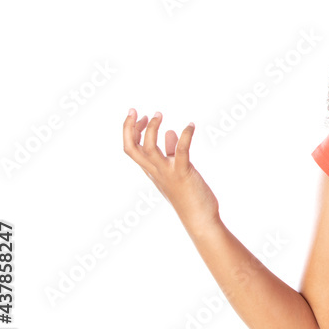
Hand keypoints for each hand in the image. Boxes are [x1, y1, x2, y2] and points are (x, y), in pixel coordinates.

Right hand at [122, 109, 219, 235]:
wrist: (200, 218)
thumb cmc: (189, 195)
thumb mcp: (176, 171)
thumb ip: (171, 151)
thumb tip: (171, 133)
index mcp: (152, 170)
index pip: (132, 149)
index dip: (131, 131)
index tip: (139, 116)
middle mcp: (155, 171)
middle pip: (131, 148)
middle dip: (129, 127)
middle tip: (135, 110)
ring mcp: (167, 173)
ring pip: (149, 148)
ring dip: (152, 129)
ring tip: (159, 114)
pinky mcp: (183, 173)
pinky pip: (180, 151)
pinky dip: (184, 136)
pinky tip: (191, 125)